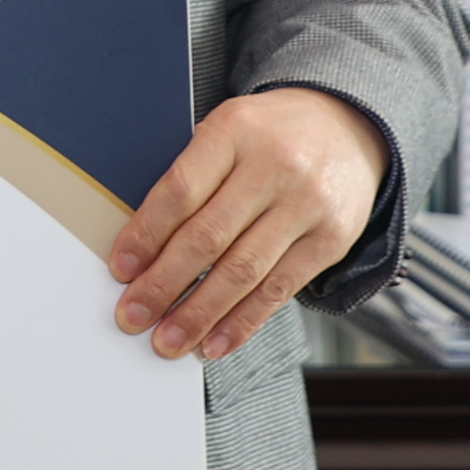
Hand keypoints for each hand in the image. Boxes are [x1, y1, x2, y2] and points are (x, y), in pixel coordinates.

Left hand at [108, 85, 385, 360]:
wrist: (347, 126)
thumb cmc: (269, 135)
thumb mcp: (227, 132)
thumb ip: (192, 178)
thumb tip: (142, 249)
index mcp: (234, 130)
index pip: (180, 191)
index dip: (146, 235)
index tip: (121, 270)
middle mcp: (275, 165)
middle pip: (209, 237)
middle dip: (164, 285)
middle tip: (132, 317)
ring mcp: (307, 204)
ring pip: (243, 271)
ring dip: (199, 314)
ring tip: (169, 341)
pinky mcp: (331, 239)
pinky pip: (279, 290)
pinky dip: (243, 322)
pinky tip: (215, 342)